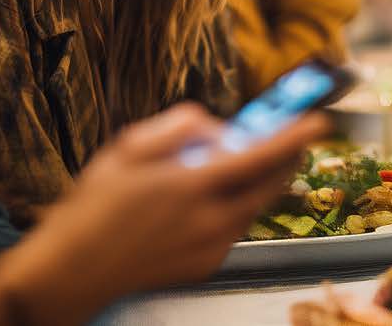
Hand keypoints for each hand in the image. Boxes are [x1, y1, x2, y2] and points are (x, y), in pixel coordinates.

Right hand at [17, 104, 326, 310]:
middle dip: (287, 158)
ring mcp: (210, 248)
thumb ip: (181, 127)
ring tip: (235, 164)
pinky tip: (208, 198)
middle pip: (270, 184)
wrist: (72, 270)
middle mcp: (208, 220)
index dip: (293, 136)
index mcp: (189, 186)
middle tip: (293, 138)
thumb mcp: (129, 146)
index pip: (259, 156)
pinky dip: (235, 205)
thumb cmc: (94, 204)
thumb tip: (219, 128)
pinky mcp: (207, 265)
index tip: (319, 121)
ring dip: (259, 181)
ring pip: (254, 206)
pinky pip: (235, 226)